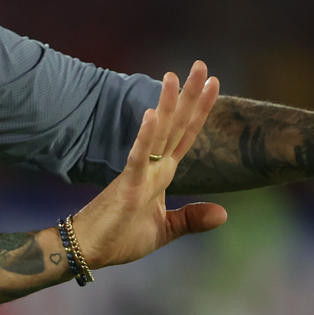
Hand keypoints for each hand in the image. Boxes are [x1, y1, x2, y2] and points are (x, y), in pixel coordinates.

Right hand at [72, 61, 228, 267]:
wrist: (90, 250)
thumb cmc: (120, 237)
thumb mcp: (165, 230)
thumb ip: (191, 219)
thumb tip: (224, 214)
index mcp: (163, 173)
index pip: (187, 134)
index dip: (201, 109)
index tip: (213, 82)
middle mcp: (154, 166)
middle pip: (176, 124)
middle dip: (189, 95)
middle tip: (200, 64)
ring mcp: (140, 172)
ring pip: (157, 132)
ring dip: (166, 104)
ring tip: (173, 76)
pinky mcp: (126, 185)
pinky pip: (138, 157)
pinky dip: (144, 137)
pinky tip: (150, 115)